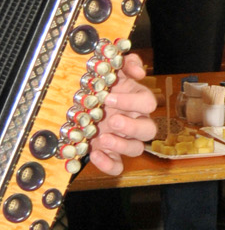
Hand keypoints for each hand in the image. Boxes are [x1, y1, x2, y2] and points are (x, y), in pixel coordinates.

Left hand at [89, 53, 156, 174]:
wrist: (70, 102)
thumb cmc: (93, 84)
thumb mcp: (106, 68)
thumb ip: (123, 63)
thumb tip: (138, 71)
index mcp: (134, 100)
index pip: (147, 102)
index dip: (132, 102)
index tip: (109, 97)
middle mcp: (133, 121)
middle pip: (149, 129)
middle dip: (132, 127)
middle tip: (113, 122)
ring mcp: (123, 140)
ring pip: (137, 149)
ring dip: (122, 146)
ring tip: (103, 139)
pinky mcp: (110, 154)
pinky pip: (118, 166)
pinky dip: (109, 164)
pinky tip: (94, 154)